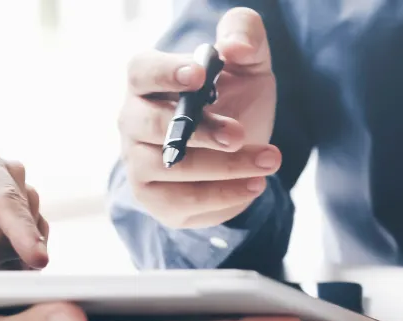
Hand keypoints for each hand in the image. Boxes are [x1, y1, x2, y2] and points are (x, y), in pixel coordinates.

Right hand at [119, 7, 280, 228]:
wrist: (241, 153)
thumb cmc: (235, 100)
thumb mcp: (249, 65)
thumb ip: (245, 37)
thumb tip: (234, 46)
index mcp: (149, 81)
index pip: (142, 71)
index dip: (166, 72)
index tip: (199, 75)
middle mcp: (133, 121)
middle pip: (151, 125)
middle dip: (199, 131)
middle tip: (239, 134)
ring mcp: (138, 162)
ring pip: (171, 168)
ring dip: (224, 167)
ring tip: (269, 160)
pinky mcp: (155, 199)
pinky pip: (183, 202)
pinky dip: (224, 195)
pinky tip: (256, 184)